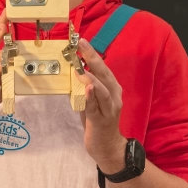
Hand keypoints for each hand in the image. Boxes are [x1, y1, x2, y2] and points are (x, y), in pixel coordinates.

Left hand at [76, 38, 126, 172]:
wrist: (107, 147)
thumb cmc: (97, 122)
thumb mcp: (91, 101)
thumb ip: (85, 87)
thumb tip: (72, 72)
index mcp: (112, 89)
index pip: (102, 68)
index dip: (92, 54)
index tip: (81, 41)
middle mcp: (114, 96)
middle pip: (104, 74)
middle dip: (92, 58)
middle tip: (81, 45)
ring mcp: (110, 109)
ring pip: (102, 90)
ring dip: (91, 78)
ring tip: (81, 68)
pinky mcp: (102, 121)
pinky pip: (95, 108)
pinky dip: (90, 98)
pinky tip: (86, 89)